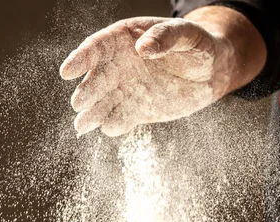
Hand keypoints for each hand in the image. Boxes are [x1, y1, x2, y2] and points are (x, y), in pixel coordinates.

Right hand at [59, 17, 236, 135]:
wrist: (211, 72)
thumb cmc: (198, 45)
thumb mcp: (188, 34)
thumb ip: (167, 37)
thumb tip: (143, 48)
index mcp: (124, 39)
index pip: (97, 47)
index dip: (81, 58)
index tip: (68, 71)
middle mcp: (119, 65)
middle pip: (97, 78)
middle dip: (87, 91)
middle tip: (79, 103)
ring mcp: (125, 89)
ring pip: (102, 103)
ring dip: (91, 114)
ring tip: (82, 125)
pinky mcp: (135, 111)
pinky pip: (120, 119)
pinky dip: (113, 125)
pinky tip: (110, 128)